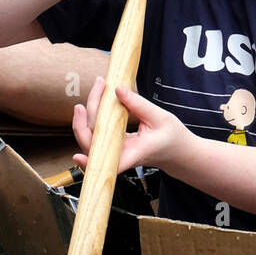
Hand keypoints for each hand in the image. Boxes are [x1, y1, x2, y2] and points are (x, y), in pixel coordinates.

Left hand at [72, 77, 190, 173]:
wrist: (177, 150)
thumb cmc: (172, 137)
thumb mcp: (161, 117)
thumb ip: (138, 104)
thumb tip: (117, 90)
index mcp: (134, 153)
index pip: (109, 164)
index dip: (91, 163)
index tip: (78, 156)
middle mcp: (121, 154)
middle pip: (92, 144)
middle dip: (83, 122)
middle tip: (92, 95)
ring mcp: (116, 150)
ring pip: (92, 138)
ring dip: (87, 115)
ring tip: (97, 89)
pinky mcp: (115, 144)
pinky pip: (98, 133)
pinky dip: (95, 116)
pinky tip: (98, 99)